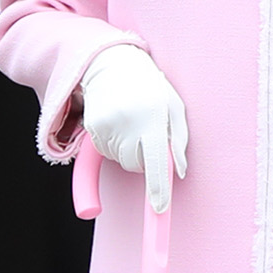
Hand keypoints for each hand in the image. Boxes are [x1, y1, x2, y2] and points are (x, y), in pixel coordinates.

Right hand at [81, 45, 189, 213]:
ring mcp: (106, 124)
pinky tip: (119, 122)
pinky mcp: (92, 126)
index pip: (156, 160)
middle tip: (147, 134)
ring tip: (132, 123)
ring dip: (129, 149)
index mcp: (153, 116)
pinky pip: (107, 151)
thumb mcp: (174, 107)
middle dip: (144, 158)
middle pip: (136, 165)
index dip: (157, 187)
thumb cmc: (151, 88)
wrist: (114, 64)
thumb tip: (179, 170)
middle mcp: (128, 122)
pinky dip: (114, 143)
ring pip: (120, 160)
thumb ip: (180, 139)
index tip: (159, 207)